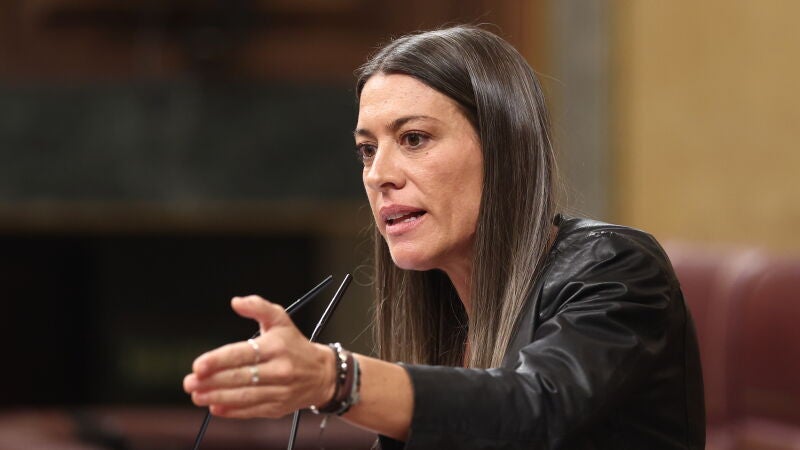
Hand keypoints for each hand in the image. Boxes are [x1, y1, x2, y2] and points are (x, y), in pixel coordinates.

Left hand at [183, 295, 335, 417]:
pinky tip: (215, 407)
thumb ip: (258, 307)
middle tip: (189, 382)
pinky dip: (232, 411)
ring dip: (217, 397)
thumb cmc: (294, 344)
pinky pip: (251, 411)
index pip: (243, 354)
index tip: (198, 365)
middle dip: (211, 381)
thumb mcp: (281, 319)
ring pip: (243, 396)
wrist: (322, 374)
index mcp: (276, 346)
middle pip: (240, 377)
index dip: (218, 360)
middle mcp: (279, 369)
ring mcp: (279, 391)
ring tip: (197, 395)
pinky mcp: (278, 407)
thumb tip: (236, 302)